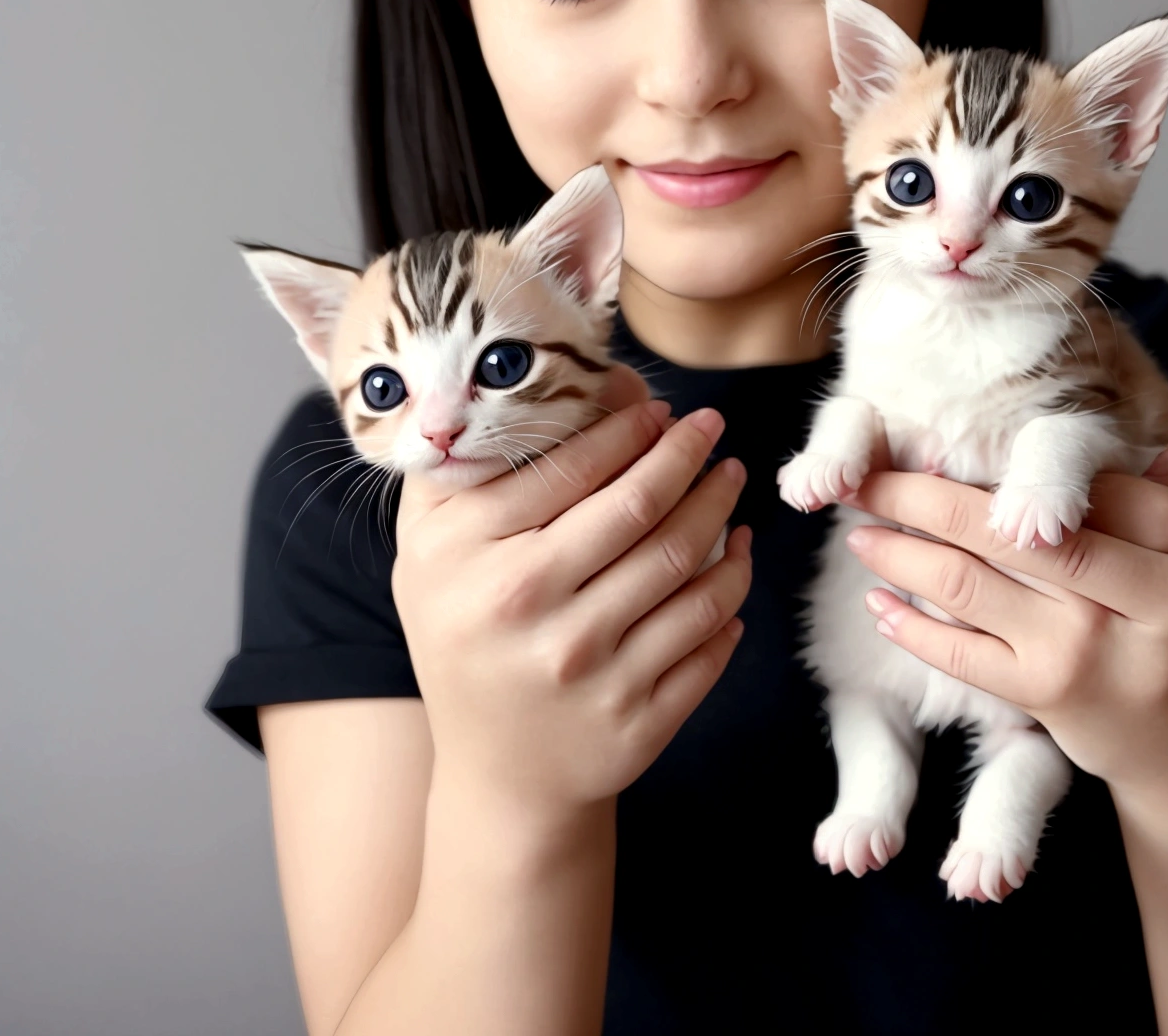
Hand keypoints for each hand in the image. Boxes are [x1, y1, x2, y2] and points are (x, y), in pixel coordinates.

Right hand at [393, 364, 751, 822]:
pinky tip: (736, 556)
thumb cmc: (465, 634)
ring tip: (729, 480)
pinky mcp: (638, 718)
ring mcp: (587, 672)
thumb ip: (466, 467)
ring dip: (721, 510)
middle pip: (640, 508)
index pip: (570, 468)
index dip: (627, 428)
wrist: (496, 776)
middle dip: (688, 456)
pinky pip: (710, 635)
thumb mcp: (430, 549)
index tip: (660, 408)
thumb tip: (537, 390)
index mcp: (472, 558)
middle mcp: (527, 612)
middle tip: (710, 429)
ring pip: (686, 566)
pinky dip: (734, 587)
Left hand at [844, 432, 1167, 838]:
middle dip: (933, 498)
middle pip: (1029, 534)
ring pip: (979, 585)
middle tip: (871, 473)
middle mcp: (1165, 607)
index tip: (958, 438)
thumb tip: (1146, 441)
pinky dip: (915, 624)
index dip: (1029, 466)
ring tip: (860, 525)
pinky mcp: (1055, 701)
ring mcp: (1101, 659)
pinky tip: (879, 598)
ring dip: (905, 551)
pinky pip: (966, 655)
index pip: (1111, 490)